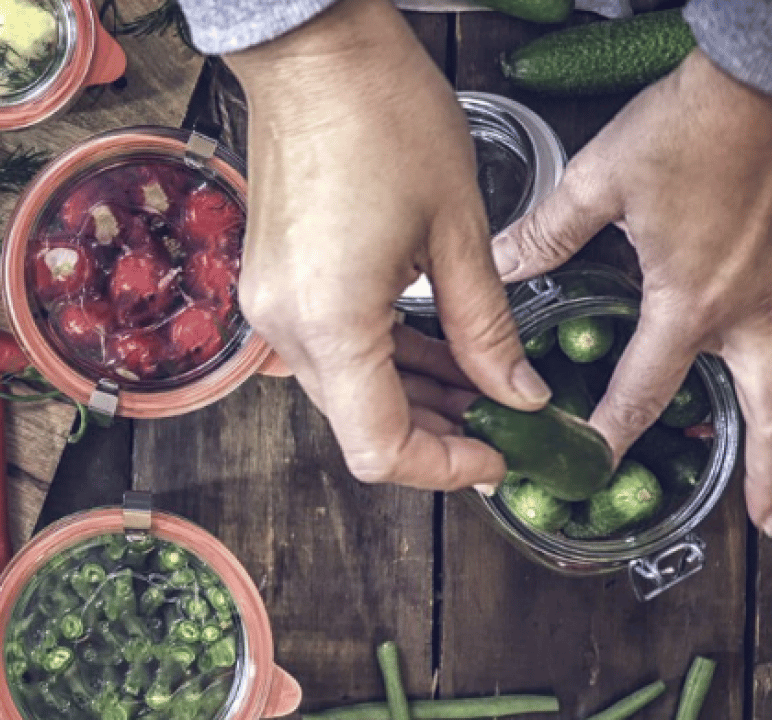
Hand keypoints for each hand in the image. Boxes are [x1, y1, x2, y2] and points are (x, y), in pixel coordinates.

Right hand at [224, 0, 549, 490]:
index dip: (444, 467)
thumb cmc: (381, 115)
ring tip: (479, 379)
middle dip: (436, 434)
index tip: (498, 454)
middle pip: (359, 425)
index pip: (380, 447)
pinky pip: (328, 349)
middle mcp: (286, 327)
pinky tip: (431, 344)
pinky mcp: (272, 283)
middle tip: (502, 418)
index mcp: (332, 321)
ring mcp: (271, 306)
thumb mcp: (457, 229)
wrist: (312, 53)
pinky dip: (379, 360)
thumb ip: (485, 328)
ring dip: (409, 397)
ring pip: (344, 391)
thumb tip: (517, 393)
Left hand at [491, 50, 771, 531]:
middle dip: (766, 476)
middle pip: (764, 415)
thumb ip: (546, 235)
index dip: (609, 435)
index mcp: (690, 303)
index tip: (588, 463)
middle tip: (764, 525)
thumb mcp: (600, 183)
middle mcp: (748, 312)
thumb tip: (501, 267)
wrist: (764, 80)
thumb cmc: (690, 128)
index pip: (641, 393)